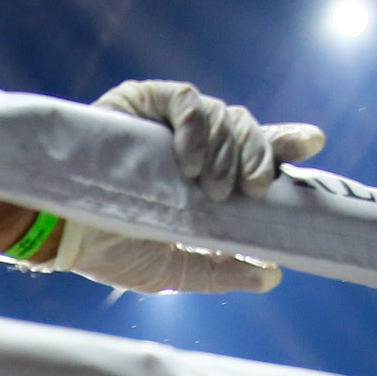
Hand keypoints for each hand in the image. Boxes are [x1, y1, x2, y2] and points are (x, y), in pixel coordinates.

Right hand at [47, 81, 324, 293]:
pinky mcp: (142, 102)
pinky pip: (187, 99)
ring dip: (227, 152)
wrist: (64, 234)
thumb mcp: (174, 269)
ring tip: (210, 189)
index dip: (283, 144)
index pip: (251, 152)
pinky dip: (197, 126)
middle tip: (253, 190)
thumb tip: (272, 276)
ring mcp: (166, 122)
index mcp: (200, 178)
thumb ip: (221, 271)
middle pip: (245, 130)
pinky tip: (188, 161)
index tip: (312, 144)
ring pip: (222, 114)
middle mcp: (188, 145)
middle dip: (258, 157)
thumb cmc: (110, 251)